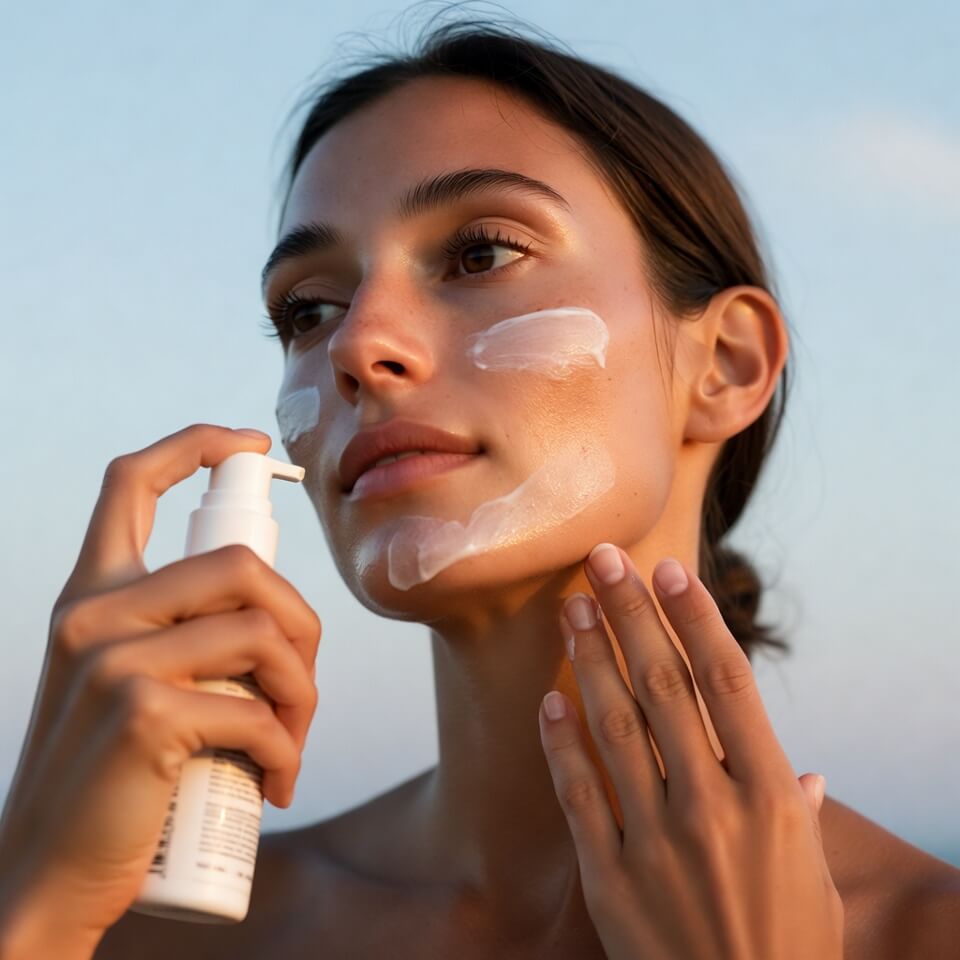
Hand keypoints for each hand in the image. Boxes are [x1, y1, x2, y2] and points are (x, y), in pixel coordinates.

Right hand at [0, 424, 320, 948]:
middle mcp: (93, 614)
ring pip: (263, 633)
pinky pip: (258, 710)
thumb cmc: (111, 778)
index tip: (254, 446)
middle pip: (241, 563)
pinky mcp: (143, 714)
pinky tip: (277, 782)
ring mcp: (114, 660)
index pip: (131, 480)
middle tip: (304, 689)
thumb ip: (176, 634)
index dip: (196, 445)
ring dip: (304, 694)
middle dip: (302, 624)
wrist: (48, 875)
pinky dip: (287, 748)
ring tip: (293, 742)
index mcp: (90, 595)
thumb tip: (274, 614)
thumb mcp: (125, 684)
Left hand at [538, 543, 843, 958]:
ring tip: (569, 607)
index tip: (670, 570)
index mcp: (771, 798)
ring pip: (615, 725)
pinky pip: (579, 794)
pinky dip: (561, 742)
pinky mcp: (610, 878)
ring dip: (589, 657)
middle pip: (663, 685)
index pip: (728, 684)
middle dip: (629, 613)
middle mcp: (713, 807)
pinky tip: (549, 698)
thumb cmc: (789, 949)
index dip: (696, 619)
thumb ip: (802, 815)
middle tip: (601, 559)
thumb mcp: (813, 879)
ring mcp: (656, 840)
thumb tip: (810, 774)